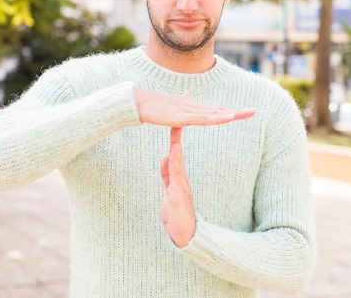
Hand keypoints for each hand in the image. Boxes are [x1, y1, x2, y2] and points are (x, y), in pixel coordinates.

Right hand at [134, 88, 255, 126]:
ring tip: (247, 113)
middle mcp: (192, 106)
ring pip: (214, 113)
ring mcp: (188, 111)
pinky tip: (228, 117)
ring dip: (231, 113)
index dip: (229, 110)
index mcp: (191, 106)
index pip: (214, 109)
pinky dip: (217, 118)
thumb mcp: (170, 103)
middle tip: (254, 111)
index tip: (244, 111)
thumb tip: (187, 93)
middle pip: (219, 110)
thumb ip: (180, 100)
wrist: (138, 103)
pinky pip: (203, 119)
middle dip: (237, 111)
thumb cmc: (151, 105)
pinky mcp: (181, 117)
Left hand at [160, 127, 194, 246]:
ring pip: (178, 161)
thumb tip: (165, 155)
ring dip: (176, 144)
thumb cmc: (177, 213)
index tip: (174, 120)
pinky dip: (174, 163)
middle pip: (178, 151)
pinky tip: (172, 152)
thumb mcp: (169, 189)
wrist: (185, 234)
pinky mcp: (179, 194)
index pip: (175, 151)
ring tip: (176, 128)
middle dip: (177, 133)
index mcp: (178, 176)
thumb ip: (167, 173)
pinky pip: (176, 176)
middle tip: (178, 116)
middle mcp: (182, 177)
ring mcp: (181, 185)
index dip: (175, 135)